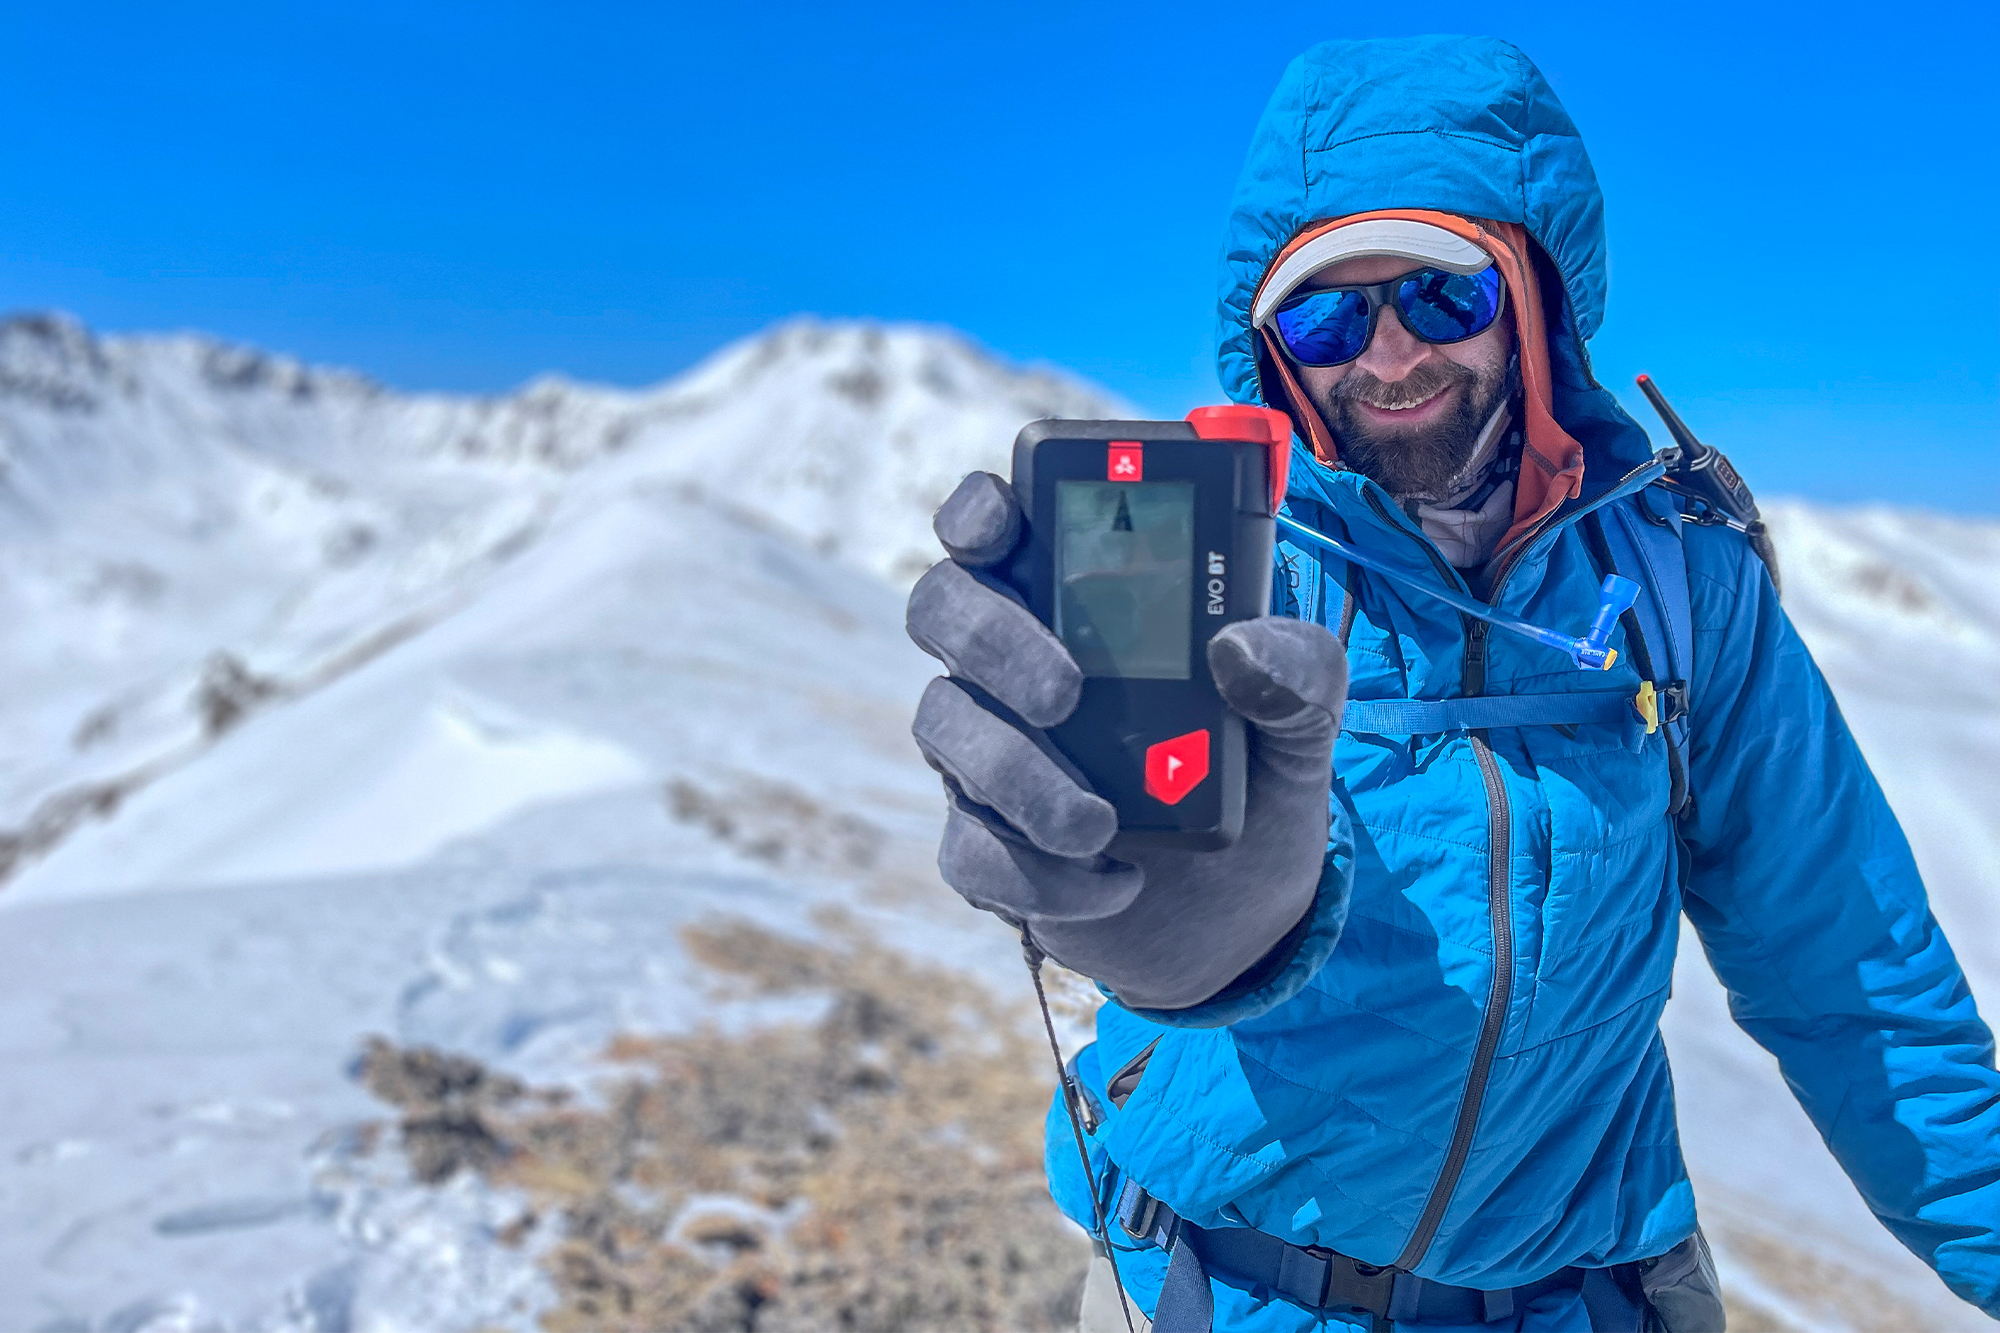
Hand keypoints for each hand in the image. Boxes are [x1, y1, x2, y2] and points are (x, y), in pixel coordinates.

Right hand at [907, 472, 1348, 1011]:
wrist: (1241, 909)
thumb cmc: (1254, 779)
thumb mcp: (1303, 719)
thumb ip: (1301, 668)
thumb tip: (1241, 647)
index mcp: (1078, 597)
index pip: (995, 522)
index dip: (979, 510)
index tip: (1003, 523)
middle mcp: (1012, 661)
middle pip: (943, 607)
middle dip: (992, 641)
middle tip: (1066, 691)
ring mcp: (986, 751)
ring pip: (945, 728)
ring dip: (1017, 777)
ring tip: (1101, 823)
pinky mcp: (987, 842)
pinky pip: (969, 849)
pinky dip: (1039, 874)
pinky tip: (1113, 882)